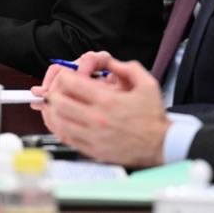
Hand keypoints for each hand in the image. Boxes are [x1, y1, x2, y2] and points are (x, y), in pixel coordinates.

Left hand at [38, 55, 168, 168]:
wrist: (160, 144)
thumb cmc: (152, 116)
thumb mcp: (147, 83)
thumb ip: (128, 68)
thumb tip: (110, 63)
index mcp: (108, 100)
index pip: (72, 84)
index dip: (63, 76)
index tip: (65, 75)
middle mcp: (97, 119)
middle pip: (59, 103)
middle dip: (53, 92)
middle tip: (55, 89)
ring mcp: (93, 136)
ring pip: (59, 122)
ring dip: (53, 111)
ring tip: (55, 104)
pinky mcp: (93, 150)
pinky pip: (67, 139)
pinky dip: (59, 128)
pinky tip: (62, 122)